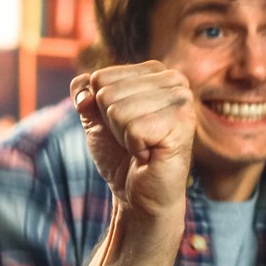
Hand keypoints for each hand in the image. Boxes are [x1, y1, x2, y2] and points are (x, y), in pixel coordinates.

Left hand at [70, 62, 194, 228]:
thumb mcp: (94, 117)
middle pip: (107, 93)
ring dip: (123, 136)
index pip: (100, 77)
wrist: (137, 195)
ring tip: (142, 146)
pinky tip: (150, 154)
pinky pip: (133, 129)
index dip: (100, 109)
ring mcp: (182, 100)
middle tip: (133, 140)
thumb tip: (85, 95)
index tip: (122, 126)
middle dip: (111, 124)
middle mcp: (174, 80)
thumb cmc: (120, 154)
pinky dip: (134, 147)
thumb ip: (83, 92)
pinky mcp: (183, 123)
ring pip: (118, 111)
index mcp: (154, 70)